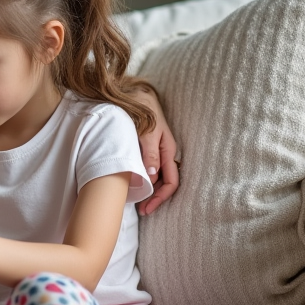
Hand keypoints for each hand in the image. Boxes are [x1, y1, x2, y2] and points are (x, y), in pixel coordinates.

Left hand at [131, 85, 179, 214]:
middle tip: (141, 210)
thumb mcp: (146, 131)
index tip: (147, 208)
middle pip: (164, 183)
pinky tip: (134, 185)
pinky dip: (143, 180)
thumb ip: (149, 152)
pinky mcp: (147, 150)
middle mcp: (164, 154)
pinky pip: (149, 169)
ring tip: (136, 202)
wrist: (137, 94)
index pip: (171, 182)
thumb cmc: (143, 110)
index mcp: (168, 151)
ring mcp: (156, 152)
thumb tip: (152, 175)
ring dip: (149, 191)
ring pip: (156, 178)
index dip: (160, 197)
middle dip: (155, 198)